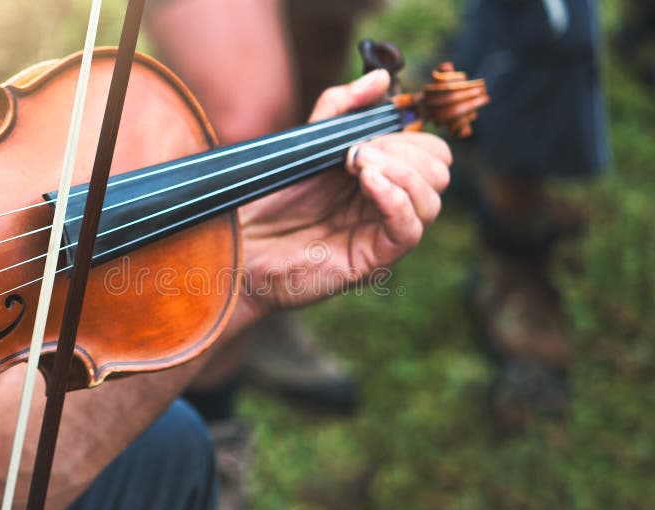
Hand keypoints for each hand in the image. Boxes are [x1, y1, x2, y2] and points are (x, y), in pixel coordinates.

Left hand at [237, 69, 451, 316]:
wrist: (243, 241)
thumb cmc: (272, 196)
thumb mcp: (309, 139)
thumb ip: (343, 105)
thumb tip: (384, 77)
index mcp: (382, 175)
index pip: (430, 151)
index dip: (407, 136)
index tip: (363, 136)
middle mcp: (388, 203)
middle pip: (439, 172)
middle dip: (405, 150)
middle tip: (358, 152)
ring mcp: (382, 231)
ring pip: (431, 199)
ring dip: (400, 171)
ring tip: (355, 165)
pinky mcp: (373, 259)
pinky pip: (410, 230)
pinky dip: (396, 199)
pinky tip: (368, 183)